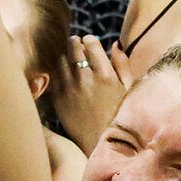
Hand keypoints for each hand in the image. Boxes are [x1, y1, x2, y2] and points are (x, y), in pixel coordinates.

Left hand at [56, 34, 132, 152]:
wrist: (100, 141)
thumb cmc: (119, 115)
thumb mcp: (128, 89)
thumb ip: (122, 65)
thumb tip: (116, 44)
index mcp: (106, 74)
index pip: (92, 44)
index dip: (89, 40)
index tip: (88, 40)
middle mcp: (86, 78)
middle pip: (73, 48)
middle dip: (74, 42)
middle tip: (74, 41)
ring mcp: (69, 87)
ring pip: (60, 59)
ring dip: (63, 54)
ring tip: (66, 54)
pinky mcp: (57, 97)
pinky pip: (52, 75)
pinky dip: (55, 69)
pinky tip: (59, 70)